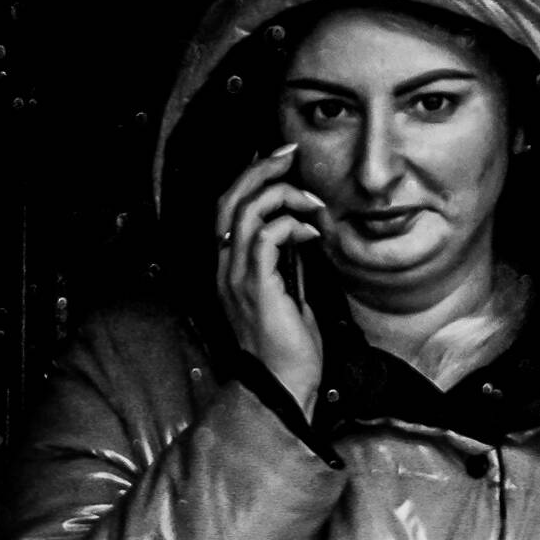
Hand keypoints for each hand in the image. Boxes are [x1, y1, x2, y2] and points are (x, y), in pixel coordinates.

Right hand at [214, 144, 326, 411]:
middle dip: (259, 170)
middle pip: (229, 200)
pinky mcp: (256, 286)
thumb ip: (288, 263)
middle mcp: (226, 267)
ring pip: (245, 212)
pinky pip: (264, 238)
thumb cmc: (290, 346)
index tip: (282, 162)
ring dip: (282, 196)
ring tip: (313, 203)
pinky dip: (290, 225)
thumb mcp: (290, 293)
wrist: (283, 385)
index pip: (229, 208)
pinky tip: (313, 232)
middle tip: (289, 154)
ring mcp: (236, 276)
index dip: (251, 179)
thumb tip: (304, 232)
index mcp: (231, 266)